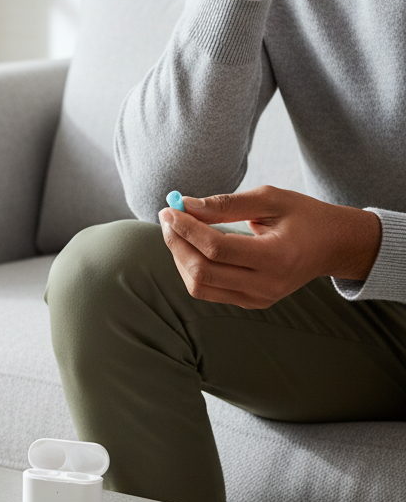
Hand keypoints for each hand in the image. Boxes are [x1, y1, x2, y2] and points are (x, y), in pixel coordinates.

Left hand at [158, 186, 381, 308]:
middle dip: (176, 243)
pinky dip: (192, 268)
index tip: (169, 209)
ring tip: (178, 230)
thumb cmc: (302, 216)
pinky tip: (192, 246)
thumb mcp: (270, 199)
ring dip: (179, 257)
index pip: (216, 248)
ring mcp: (258, 298)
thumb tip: (185, 206)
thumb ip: (226, 203)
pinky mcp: (251, 302)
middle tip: (167, 218)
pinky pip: (208, 291)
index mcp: (277, 257)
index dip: (186, 229)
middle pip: (202, 271)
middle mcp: (267, 285)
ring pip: (199, 286)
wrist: (332, 246)